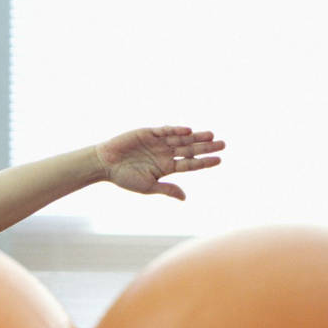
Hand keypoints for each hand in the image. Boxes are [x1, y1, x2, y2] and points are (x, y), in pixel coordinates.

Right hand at [95, 127, 223, 200]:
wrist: (105, 164)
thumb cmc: (124, 178)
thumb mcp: (148, 186)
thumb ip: (167, 189)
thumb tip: (185, 198)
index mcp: (166, 168)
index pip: (190, 164)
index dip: (204, 162)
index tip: (219, 160)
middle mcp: (165, 154)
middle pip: (190, 149)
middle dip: (206, 147)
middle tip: (223, 144)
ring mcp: (158, 142)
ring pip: (181, 139)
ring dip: (196, 137)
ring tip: (211, 135)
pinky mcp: (149, 132)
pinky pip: (165, 131)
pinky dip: (176, 130)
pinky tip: (188, 131)